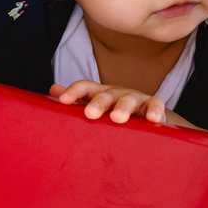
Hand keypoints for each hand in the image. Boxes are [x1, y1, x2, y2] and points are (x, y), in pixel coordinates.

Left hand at [50, 81, 166, 123]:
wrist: (146, 117)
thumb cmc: (113, 113)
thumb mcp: (95, 107)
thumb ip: (77, 101)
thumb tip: (52, 90)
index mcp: (100, 94)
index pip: (85, 87)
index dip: (74, 92)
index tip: (63, 101)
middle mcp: (117, 93)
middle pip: (106, 94)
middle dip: (98, 103)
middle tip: (90, 113)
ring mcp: (136, 98)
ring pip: (129, 99)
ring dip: (123, 108)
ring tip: (118, 118)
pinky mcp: (153, 106)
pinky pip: (155, 105)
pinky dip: (155, 111)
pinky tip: (152, 120)